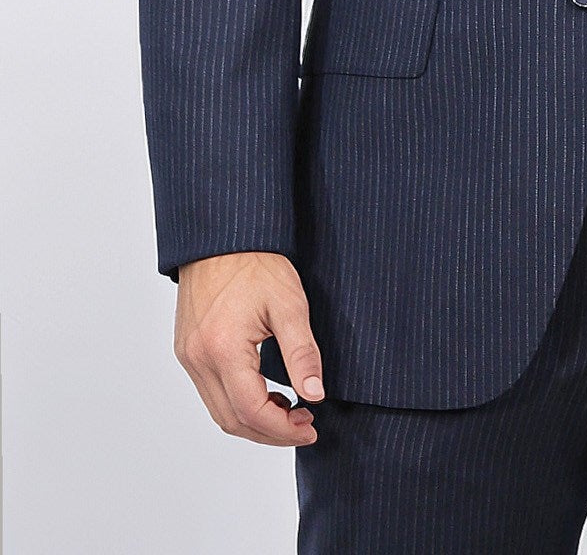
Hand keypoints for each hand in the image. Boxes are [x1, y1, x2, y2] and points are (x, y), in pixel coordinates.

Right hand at [174, 251, 323, 445]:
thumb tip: (315, 393)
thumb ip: (302, 353)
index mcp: (222, 348)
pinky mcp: (187, 350)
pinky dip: (237, 403)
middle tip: (304, 425)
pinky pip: (211, 392)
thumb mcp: (289, 304)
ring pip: (219, 411)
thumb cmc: (255, 263)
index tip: (311, 426)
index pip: (251, 411)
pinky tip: (265, 392)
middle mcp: (198, 358)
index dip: (283, 429)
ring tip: (289, 411)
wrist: (222, 237)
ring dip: (253, 420)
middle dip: (270, 432)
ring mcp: (189, 356)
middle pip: (232, 420)